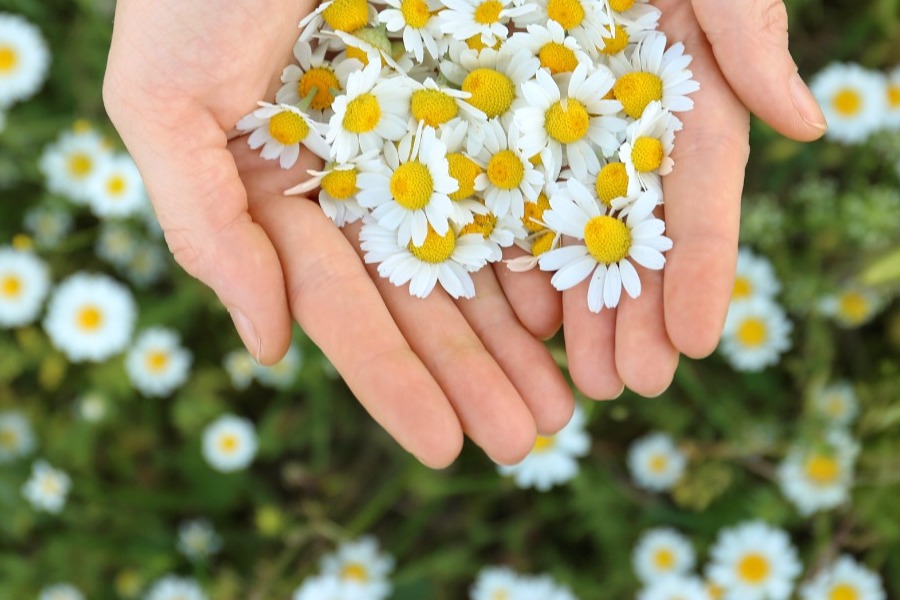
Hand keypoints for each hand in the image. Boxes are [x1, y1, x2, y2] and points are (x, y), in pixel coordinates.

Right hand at [103, 0, 573, 467]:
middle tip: (532, 441)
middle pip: (430, 294)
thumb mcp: (163, 101)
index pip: (351, 308)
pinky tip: (579, 299)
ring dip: (526, 329)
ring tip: (570, 400)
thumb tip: (266, 348)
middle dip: (478, 373)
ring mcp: (425, 135)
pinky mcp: (477, 88)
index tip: (447, 449)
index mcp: (289, 195)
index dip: (398, 381)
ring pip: (484, 246)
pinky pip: (525, 170)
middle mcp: (362, 178)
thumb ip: (206, 226)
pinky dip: (550, 235)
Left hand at [501, 0, 826, 399]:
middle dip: (633, 312)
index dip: (701, 268)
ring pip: (563, 227)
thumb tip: (805, 124)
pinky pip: (495, 195)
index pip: (695, 192)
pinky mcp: (486, 117)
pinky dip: (505, 254)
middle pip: (629, 230)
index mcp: (674, 90)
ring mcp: (551, 123)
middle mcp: (616, 120)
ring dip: (573, 307)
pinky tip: (514, 317)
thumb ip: (746, 36)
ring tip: (578, 380)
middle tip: (632, 388)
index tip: (700, 343)